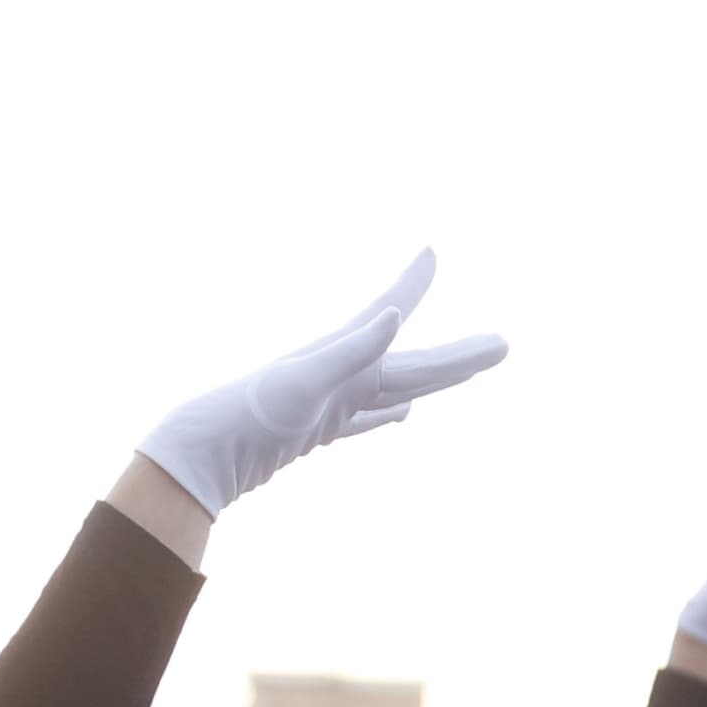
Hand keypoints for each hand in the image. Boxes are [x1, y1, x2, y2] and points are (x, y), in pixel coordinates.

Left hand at [132, 251, 505, 519]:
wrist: (205, 455)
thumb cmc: (248, 415)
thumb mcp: (304, 381)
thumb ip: (352, 349)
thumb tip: (395, 315)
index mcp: (342, 356)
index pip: (390, 312)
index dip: (414, 284)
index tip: (432, 251)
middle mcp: (341, 374)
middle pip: (414, 365)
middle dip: (458, 357)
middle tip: (501, 344)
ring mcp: (332, 403)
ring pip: (397, 390)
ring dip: (431, 382)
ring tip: (463, 371)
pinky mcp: (318, 432)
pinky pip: (365, 421)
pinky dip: (387, 417)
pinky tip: (402, 418)